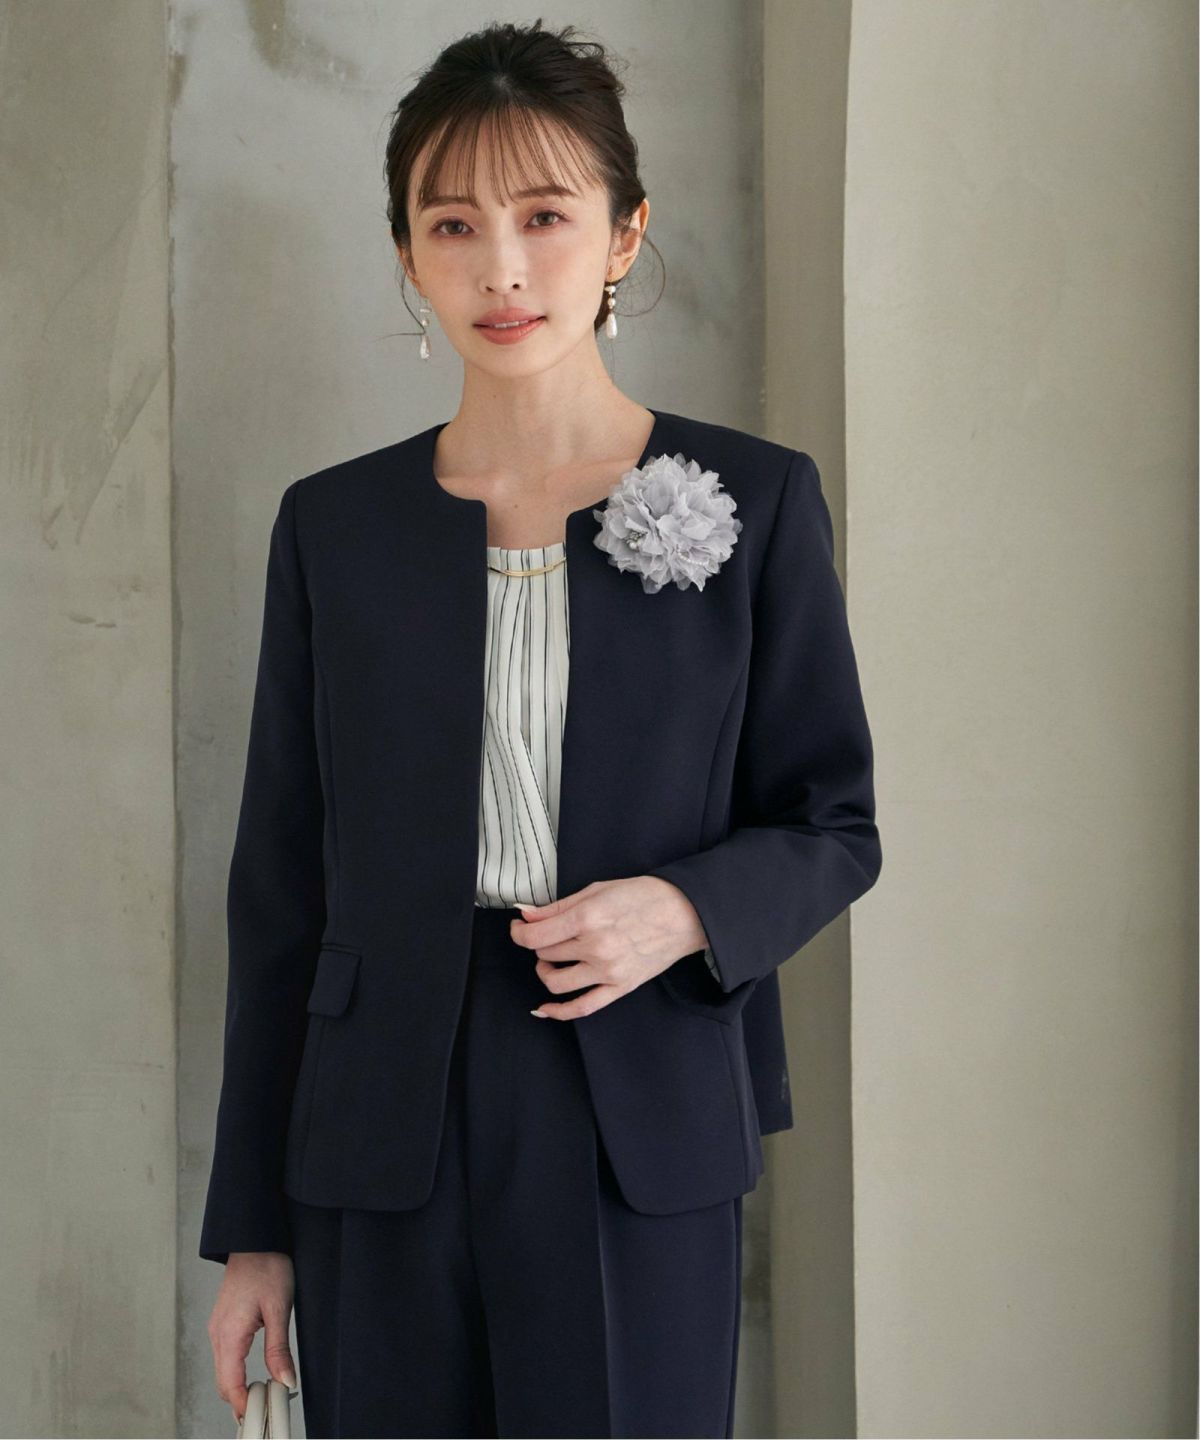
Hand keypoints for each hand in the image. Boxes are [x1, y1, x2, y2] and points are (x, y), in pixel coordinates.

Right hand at [207, 1251, 296, 1427]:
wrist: (254, 1239)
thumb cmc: (267, 1266)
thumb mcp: (280, 1309)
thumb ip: (279, 1349)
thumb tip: (285, 1381)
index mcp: (229, 1335)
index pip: (230, 1385)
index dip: (245, 1405)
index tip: (262, 1415)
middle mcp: (217, 1335)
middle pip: (223, 1383)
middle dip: (241, 1401)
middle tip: (267, 1408)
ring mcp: (217, 1329)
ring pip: (222, 1372)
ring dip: (238, 1387)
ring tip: (263, 1394)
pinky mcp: (222, 1322)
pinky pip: (223, 1357)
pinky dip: (235, 1372)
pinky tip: (253, 1373)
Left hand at [509, 876, 707, 1019]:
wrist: (683, 913)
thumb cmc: (642, 896)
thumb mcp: (597, 890)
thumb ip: (558, 906)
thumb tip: (525, 914)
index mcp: (588, 918)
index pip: (535, 936)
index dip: (519, 932)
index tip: (519, 927)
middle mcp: (595, 947)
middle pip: (545, 954)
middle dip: (540, 944)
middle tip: (549, 934)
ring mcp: (608, 971)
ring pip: (556, 981)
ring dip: (545, 971)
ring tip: (551, 960)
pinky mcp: (620, 987)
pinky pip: (582, 1007)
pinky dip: (558, 1012)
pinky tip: (544, 1008)